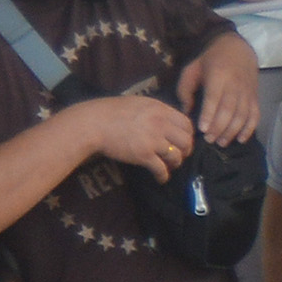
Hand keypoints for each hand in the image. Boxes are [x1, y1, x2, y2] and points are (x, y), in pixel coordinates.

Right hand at [76, 91, 195, 173]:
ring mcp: (153, 140)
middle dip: (184, 151)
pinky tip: (161, 178)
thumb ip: (156, 111)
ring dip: (175, 163)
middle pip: (186, 141)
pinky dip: (163, 176)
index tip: (182, 141)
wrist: (94, 123)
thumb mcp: (138, 103)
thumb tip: (167, 120)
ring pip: (176, 156)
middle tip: (178, 155)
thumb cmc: (111, 112)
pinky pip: (162, 169)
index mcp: (160, 109)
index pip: (186, 124)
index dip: (187, 135)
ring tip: (168, 166)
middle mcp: (160, 123)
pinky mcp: (144, 155)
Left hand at [182, 34, 262, 143]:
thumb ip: (186, 89)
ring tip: (221, 142)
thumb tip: (186, 112)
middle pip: (229, 110)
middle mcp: (235, 84)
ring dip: (232, 131)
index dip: (209, 114)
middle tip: (209, 139)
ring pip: (242, 115)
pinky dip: (249, 129)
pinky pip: (255, 116)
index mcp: (218, 75)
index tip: (202, 129)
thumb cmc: (211, 60)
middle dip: (219, 127)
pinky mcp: (255, 97)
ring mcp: (247, 92)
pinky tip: (240, 139)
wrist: (237, 48)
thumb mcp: (193, 68)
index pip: (214, 98)